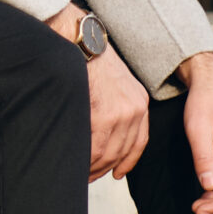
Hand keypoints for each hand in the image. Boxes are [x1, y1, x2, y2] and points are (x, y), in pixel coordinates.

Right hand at [49, 5, 146, 179]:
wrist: (78, 37)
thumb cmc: (87, 56)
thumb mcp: (114, 81)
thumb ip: (114, 105)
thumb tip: (101, 129)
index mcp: (138, 102)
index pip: (137, 142)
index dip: (125, 162)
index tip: (116, 173)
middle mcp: (133, 110)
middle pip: (120, 152)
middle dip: (103, 168)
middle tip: (87, 176)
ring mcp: (118, 113)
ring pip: (105, 154)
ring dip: (90, 167)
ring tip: (78, 172)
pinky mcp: (100, 114)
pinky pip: (91, 147)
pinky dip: (83, 159)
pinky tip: (74, 163)